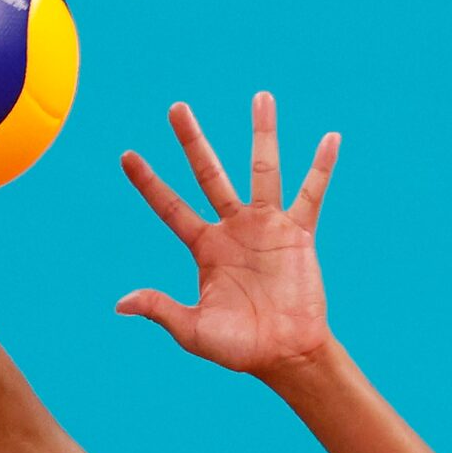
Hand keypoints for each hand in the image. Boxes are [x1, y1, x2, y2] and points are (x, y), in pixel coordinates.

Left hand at [116, 92, 339, 379]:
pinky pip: (312, 195)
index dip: (149, 183)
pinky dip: (321, 168)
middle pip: (208, 174)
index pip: (170, 207)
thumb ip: (161, 309)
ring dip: (263, 134)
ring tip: (260, 97)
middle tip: (176, 107)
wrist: (284, 355)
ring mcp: (266, 227)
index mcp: (204, 248)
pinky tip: (330, 139)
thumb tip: (120, 303)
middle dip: (192, 141)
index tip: (127, 154)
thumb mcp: (193, 330)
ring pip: (263, 170)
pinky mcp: (299, 235)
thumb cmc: (238, 347)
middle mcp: (233, 229)